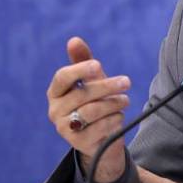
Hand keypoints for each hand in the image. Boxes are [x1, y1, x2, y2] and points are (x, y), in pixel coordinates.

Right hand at [45, 37, 131, 182]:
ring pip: (92, 111)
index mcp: (55, 92)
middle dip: (107, 86)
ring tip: (125, 100)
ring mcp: (65, 128)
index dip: (80, 70)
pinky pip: (100, 127)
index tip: (98, 65)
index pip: (62, 77)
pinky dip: (114, 120)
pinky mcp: (77, 143)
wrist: (101, 138)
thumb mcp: (92, 81)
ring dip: (114, 103)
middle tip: (126, 82)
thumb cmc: (95, 102)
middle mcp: (55, 110)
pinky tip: (119, 117)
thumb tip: (73, 40)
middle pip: (82, 94)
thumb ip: (83, 61)